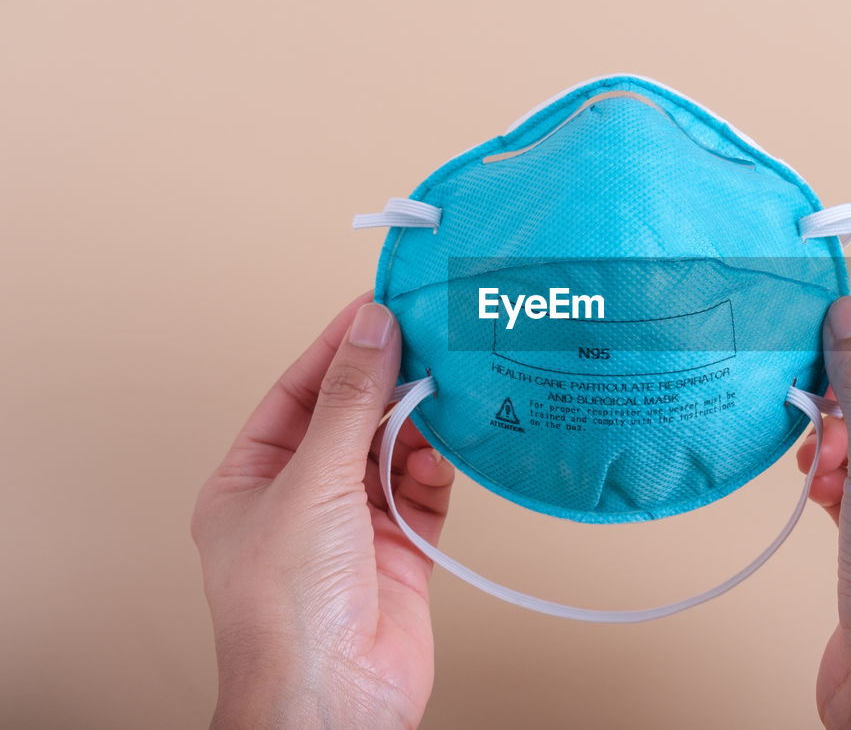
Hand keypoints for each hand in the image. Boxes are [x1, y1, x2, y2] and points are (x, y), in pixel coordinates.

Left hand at [192, 294, 454, 728]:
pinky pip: (424, 490)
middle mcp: (301, 499)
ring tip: (445, 389)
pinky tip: (449, 448)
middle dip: (387, 382)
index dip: (336, 347)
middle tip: (427, 339)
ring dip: (418, 423)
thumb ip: (348, 401)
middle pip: (350, 417)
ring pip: (392, 450)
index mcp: (252, 480)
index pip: (297, 393)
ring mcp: (352, 526)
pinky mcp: (401, 549)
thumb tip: (370, 330)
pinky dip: (439, 467)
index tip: (376, 308)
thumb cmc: (288, 610)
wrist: (333, 699)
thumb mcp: (311, 482)